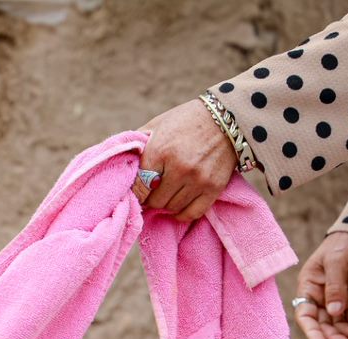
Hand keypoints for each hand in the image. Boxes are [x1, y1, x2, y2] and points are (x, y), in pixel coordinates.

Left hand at [136, 99, 239, 221]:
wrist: (227, 116)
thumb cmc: (187, 120)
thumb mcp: (158, 124)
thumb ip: (138, 143)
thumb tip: (121, 162)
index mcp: (161, 150)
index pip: (139, 186)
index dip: (135, 192)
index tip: (136, 192)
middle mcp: (179, 168)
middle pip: (155, 200)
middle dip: (150, 198)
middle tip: (151, 193)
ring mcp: (198, 180)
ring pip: (172, 207)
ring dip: (166, 204)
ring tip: (166, 194)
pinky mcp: (214, 188)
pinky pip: (192, 213)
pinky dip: (182, 214)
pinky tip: (177, 206)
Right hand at [293, 232, 347, 338]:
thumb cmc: (345, 243)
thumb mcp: (337, 261)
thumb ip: (335, 286)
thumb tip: (333, 312)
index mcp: (309, 287)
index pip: (305, 315)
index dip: (312, 332)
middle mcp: (320, 296)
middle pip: (323, 324)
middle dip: (334, 337)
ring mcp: (337, 299)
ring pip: (339, 324)